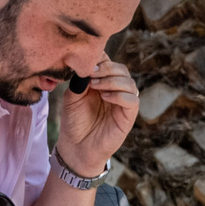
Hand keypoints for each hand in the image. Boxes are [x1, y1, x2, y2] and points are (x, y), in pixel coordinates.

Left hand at [52, 59, 137, 175]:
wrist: (76, 147)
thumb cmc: (74, 122)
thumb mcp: (72, 96)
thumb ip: (81, 80)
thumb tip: (89, 66)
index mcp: (102, 82)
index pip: (108, 62)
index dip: (100, 58)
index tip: (85, 62)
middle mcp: (115, 90)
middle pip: (121, 69)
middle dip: (106, 67)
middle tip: (91, 73)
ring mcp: (123, 103)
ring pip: (129, 83)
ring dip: (112, 80)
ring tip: (95, 86)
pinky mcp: (128, 116)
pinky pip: (132, 100)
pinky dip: (119, 95)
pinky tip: (105, 97)